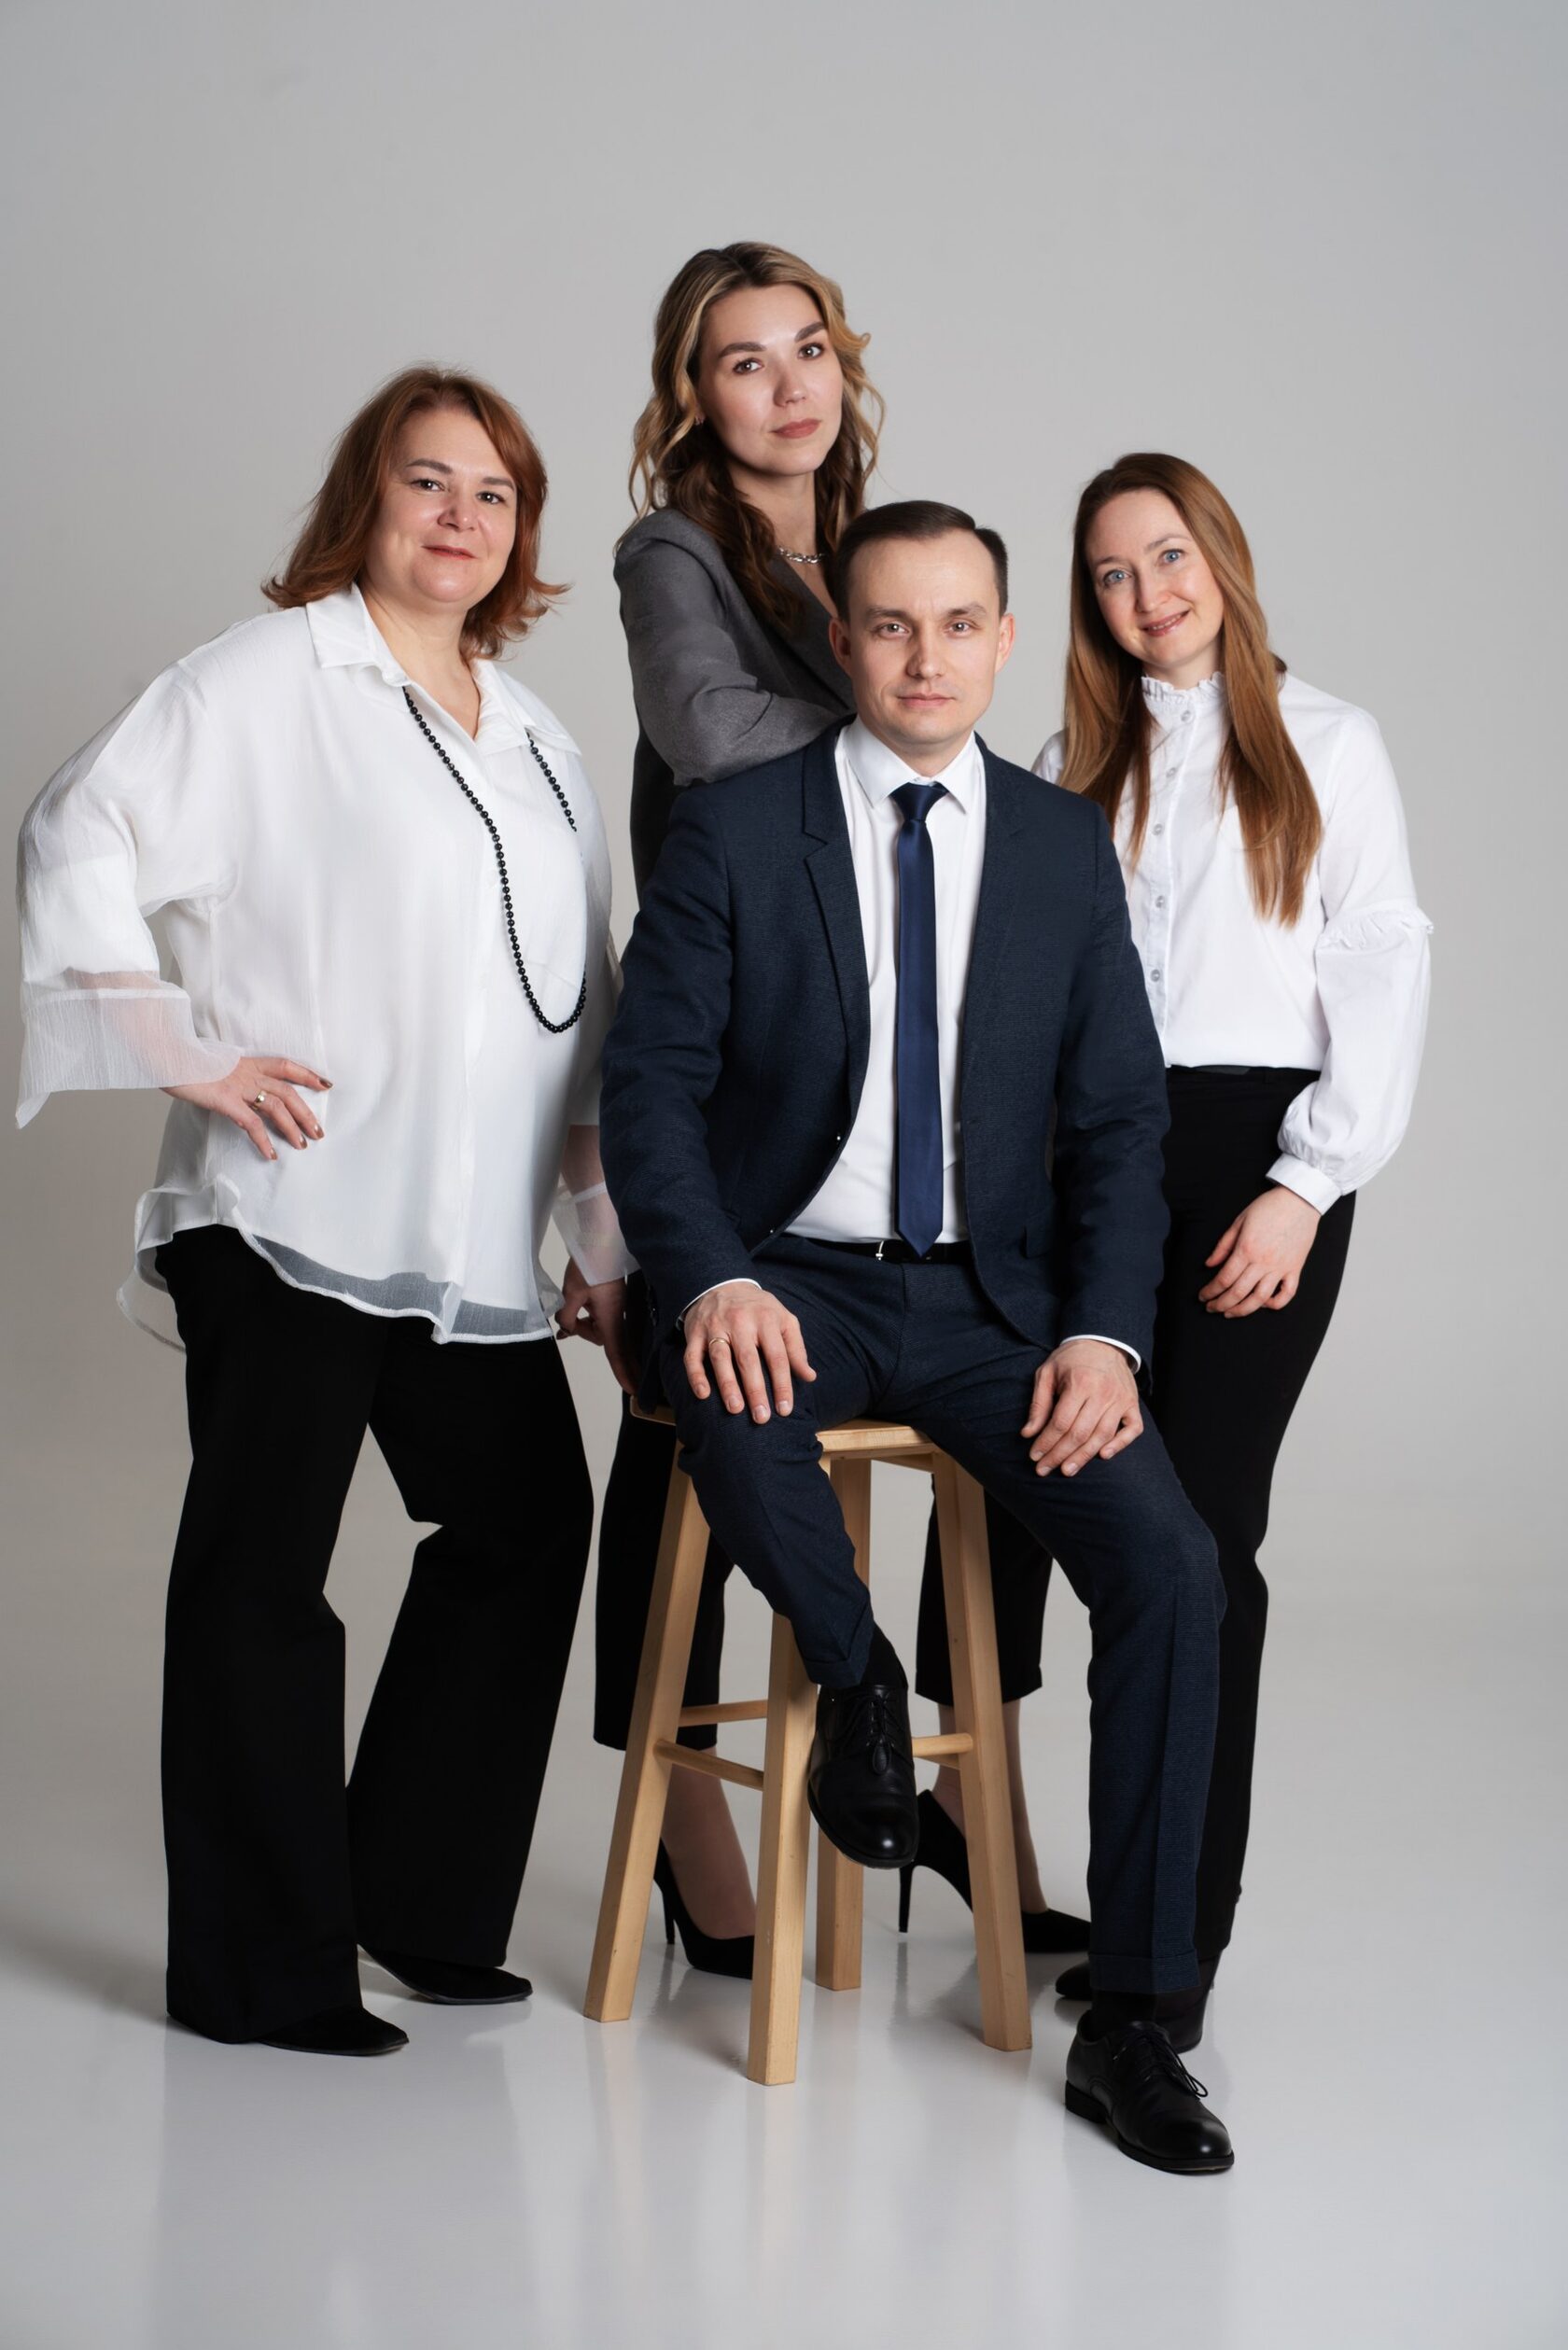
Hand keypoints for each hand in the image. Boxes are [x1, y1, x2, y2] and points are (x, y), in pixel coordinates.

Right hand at [164, 1055, 330, 1159]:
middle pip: (288, 1091)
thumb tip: (233, 1092)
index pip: (285, 1065)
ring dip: (292, 1128)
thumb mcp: (212, 1065)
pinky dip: (263, 1140)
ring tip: (303, 1145)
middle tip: (319, 1132)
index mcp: (246, 1062)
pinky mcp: (225, 1100)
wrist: (164, 1054)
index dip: (307, 1074)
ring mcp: (237, 1086)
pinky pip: (251, 1123)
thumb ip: (228, 1076)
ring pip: (276, 1107)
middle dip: (306, 1113)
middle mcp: (247, 1072)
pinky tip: (270, 1154)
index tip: (325, 1084)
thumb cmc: (182, 1061)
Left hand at [555, 1264, 635, 1395]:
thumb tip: (566, 1329)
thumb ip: (567, 1318)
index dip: (624, 1373)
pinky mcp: (614, 1300)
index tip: (632, 1390)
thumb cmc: (590, 1266)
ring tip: (569, 1305)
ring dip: (583, 1323)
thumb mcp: (571, 1295)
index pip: (617, 1354)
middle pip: (604, 1341)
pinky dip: (587, 1315)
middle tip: (568, 1326)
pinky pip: (601, 1316)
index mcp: (610, 1319)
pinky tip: (575, 1306)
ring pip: (600, 1328)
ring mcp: (617, 1307)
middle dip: (585, 1334)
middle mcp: (617, 1316)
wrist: (600, 1242)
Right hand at [684, 1282, 815, 1422]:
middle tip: (762, 1417)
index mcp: (766, 1319)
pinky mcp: (695, 1333)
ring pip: (719, 1357)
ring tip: (735, 1409)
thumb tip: (809, 1376)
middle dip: (755, 1390)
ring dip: (727, 1384)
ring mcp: (715, 1327)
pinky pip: (692, 1356)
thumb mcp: (783, 1320)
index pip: (777, 1356)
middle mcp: (740, 1322)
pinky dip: (696, 1376)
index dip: (782, 1384)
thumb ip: (796, 1348)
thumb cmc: (759, 1309)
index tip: (785, 1409)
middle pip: (748, 1359)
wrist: (722, 1283)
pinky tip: (703, 1395)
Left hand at [1022, 1339, 1141, 1476]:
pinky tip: (1103, 1456)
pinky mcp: (1132, 1404)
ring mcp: (1121, 1399)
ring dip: (1083, 1456)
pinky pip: (1133, 1430)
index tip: (1034, 1456)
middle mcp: (1103, 1393)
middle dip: (1059, 1455)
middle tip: (1044, 1470)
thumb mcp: (1047, 1373)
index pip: (1061, 1422)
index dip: (1046, 1442)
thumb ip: (1038, 1404)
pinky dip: (1120, 1444)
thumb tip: (1028, 1433)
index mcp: (1080, 1383)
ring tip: (1066, 1470)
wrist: (1102, 1342)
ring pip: (1103, 1435)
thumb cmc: (1071, 1359)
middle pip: (1080, 1433)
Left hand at [1200, 1187, 1320, 1316]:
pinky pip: (1287, 1294)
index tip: (1203, 1297)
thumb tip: (1209, 1264)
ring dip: (1242, 1310)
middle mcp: (1263, 1262)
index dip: (1210, 1292)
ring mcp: (1281, 1267)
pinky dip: (1275, 1304)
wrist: (1299, 1200)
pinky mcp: (1295, 1269)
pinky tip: (1263, 1304)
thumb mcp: (1239, 1221)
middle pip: (1238, 1293)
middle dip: (1220, 1304)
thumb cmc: (1268, 1207)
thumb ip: (1223, 1245)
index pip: (1223, 1279)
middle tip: (1211, 1308)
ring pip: (1260, 1299)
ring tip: (1230, 1312)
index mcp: (1246, 1249)